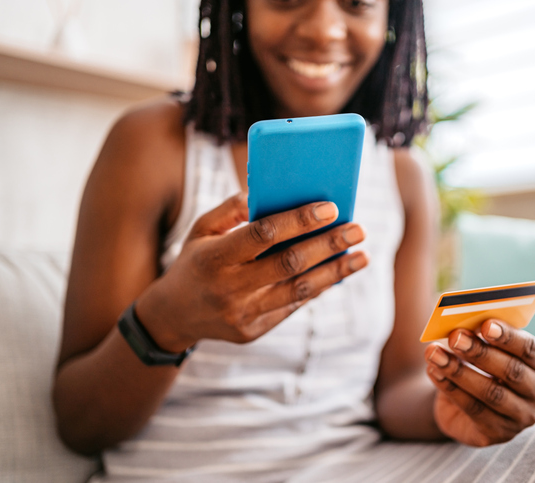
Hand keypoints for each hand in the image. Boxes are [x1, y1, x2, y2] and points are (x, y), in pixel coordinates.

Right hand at [136, 192, 367, 351]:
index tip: (330, 207)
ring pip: (299, 290)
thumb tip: (267, 195)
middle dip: (328, 244)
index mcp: (214, 257)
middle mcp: (229, 289)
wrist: (173, 316)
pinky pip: (292, 306)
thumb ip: (231, 210)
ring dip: (335, 272)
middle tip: (358, 229)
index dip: (298, 220)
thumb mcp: (201, 229)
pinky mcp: (253, 331)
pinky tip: (338, 272)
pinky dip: (318, 287)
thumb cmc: (195, 261)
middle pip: (289, 264)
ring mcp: (242, 314)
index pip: (262, 235)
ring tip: (361, 256)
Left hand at [424, 319, 534, 446]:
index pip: (529, 348)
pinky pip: (473, 409)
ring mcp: (521, 417)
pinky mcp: (498, 433)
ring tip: (435, 354)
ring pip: (491, 393)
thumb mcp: (481, 346)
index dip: (508, 336)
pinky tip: (434, 371)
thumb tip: (461, 324)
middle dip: (480, 352)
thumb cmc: (477, 365)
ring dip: (459, 371)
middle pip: (512, 371)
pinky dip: (451, 388)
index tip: (485, 324)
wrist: (460, 403)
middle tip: (455, 337)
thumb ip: (478, 334)